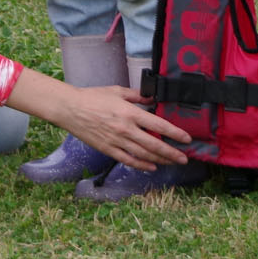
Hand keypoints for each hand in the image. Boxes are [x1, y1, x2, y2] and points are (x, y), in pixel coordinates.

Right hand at [57, 85, 191, 170]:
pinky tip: (152, 167)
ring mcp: (117, 141)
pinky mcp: (108, 149)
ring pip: (143, 155)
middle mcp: (126, 129)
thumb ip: (137, 96)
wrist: (71, 109)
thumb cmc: (93, 97)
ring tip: (172, 162)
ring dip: (160, 160)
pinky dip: (142, 165)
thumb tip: (152, 98)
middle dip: (171, 153)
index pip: (158, 125)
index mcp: (130, 113)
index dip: (174, 133)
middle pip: (154, 145)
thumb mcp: (118, 91)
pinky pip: (128, 160)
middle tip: (184, 158)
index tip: (186, 139)